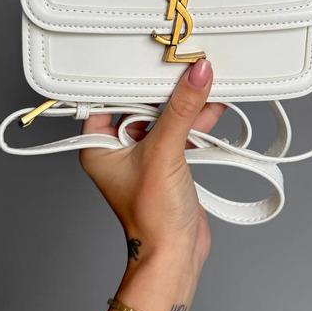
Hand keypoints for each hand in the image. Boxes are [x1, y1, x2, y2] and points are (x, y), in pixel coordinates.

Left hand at [79, 58, 223, 268]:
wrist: (176, 253)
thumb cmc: (152, 217)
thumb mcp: (164, 152)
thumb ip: (182, 110)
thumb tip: (196, 75)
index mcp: (98, 145)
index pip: (109, 98)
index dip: (129, 77)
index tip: (150, 56)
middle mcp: (117, 148)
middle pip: (140, 103)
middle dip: (164, 88)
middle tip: (183, 65)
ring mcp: (144, 155)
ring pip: (164, 116)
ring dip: (185, 104)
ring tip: (205, 83)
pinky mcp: (167, 162)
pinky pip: (180, 131)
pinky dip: (196, 120)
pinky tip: (213, 106)